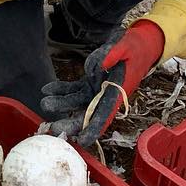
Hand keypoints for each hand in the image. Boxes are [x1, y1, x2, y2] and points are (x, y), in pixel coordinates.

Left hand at [39, 20, 164, 145]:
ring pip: (77, 102)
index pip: (105, 114)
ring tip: (45, 103)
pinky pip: (74, 89)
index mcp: (117, 92)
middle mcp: (106, 95)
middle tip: (53, 127)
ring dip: (61, 104)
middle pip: (87, 113)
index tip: (82, 140)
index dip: (94, 128)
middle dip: (71, 122)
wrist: (140, 44)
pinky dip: (61, 90)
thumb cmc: (135, 47)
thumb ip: (112, 54)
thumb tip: (95, 67)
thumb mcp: (126, 46)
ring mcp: (97, 89)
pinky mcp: (91, 82)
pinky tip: (47, 89)